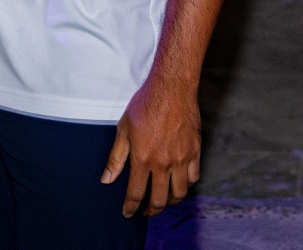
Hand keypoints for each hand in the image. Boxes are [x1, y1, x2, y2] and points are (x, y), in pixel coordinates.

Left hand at [101, 73, 200, 217]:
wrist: (171, 89)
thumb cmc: (145, 105)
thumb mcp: (123, 129)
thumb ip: (116, 157)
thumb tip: (107, 179)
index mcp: (142, 158)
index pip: (135, 193)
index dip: (130, 207)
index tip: (128, 214)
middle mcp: (163, 163)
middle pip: (159, 199)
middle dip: (151, 210)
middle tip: (147, 213)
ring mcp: (181, 159)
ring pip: (179, 192)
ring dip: (170, 200)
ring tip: (163, 199)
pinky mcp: (195, 152)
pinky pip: (193, 177)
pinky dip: (186, 184)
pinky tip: (179, 182)